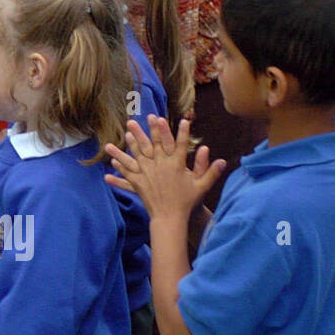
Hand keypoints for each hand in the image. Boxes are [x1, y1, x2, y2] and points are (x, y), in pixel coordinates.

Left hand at [104, 116, 225, 221]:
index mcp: (176, 165)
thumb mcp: (201, 187)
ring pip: (138, 154)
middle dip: (150, 129)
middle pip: (154, 144)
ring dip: (131, 142)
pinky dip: (121, 164)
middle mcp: (161, 166)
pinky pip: (127, 171)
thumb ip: (210, 172)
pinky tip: (112, 158)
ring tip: (126, 132)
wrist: (171, 218)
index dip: (181, 132)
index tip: (183, 119)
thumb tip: (222, 160)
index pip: (180, 144)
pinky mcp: (138, 182)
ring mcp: (148, 173)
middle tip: (146, 116)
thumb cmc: (188, 202)